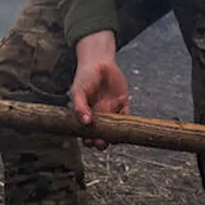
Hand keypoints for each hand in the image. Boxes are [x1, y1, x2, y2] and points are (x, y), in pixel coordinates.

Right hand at [69, 31, 128, 150]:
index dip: (88, 139)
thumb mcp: (78, 91)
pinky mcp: (123, 104)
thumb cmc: (85, 76)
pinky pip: (126, 117)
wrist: (99, 62)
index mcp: (87, 114)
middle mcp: (100, 115)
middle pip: (102, 134)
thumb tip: (85, 122)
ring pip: (114, 129)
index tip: (88, 142)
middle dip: (101, 142)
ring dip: (114, 136)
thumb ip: (79, 106)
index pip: (87, 132)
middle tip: (100, 142)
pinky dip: (127, 124)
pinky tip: (125, 127)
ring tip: (112, 138)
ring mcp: (111, 111)